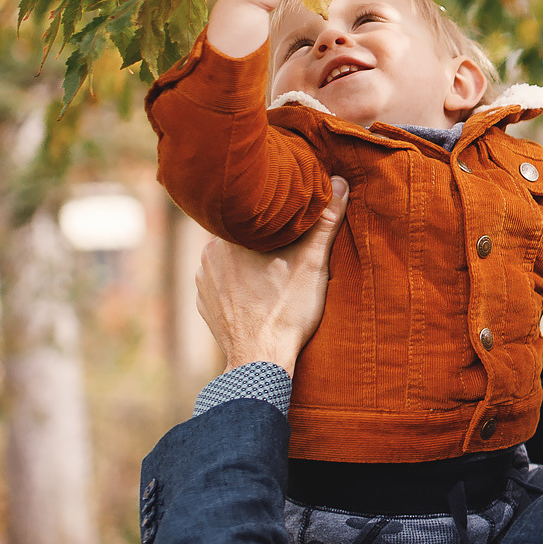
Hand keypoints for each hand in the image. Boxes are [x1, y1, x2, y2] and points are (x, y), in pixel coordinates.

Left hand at [197, 177, 348, 373]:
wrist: (260, 361)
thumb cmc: (286, 312)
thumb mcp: (312, 263)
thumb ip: (325, 221)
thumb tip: (338, 182)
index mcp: (231, 236)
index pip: (253, 213)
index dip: (273, 216)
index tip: (290, 222)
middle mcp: (209, 253)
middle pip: (242, 235)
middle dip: (262, 240)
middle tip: (287, 251)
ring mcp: (204, 280)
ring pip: (230, 259)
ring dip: (248, 262)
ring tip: (274, 273)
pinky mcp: (205, 303)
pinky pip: (223, 283)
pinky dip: (239, 285)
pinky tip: (259, 294)